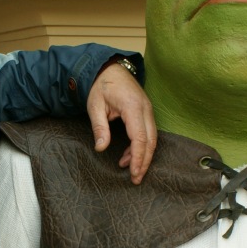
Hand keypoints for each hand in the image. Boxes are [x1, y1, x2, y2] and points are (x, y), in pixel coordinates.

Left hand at [87, 61, 157, 183]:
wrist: (109, 69)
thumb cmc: (101, 86)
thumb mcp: (95, 106)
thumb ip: (100, 128)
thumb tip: (101, 148)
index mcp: (132, 107)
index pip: (140, 137)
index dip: (138, 157)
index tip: (134, 173)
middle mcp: (145, 109)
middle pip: (151, 140)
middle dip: (145, 161)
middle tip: (136, 179)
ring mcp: (148, 110)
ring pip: (152, 138)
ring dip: (143, 155)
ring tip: (130, 170)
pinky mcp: (146, 112)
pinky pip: (148, 132)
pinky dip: (141, 146)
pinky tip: (129, 156)